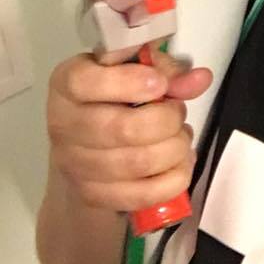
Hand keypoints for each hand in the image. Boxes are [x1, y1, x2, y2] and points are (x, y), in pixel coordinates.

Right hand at [46, 45, 212, 212]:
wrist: (88, 141)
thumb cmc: (116, 92)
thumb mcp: (136, 68)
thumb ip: (167, 69)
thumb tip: (201, 79)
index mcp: (67, 82)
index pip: (86, 83)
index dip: (129, 83)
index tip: (160, 84)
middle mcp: (62, 124)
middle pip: (122, 129)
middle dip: (167, 120)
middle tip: (179, 113)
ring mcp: (74, 164)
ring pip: (137, 164)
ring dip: (175, 149)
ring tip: (181, 136)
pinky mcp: (92, 196)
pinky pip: (142, 195)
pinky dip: (174, 179)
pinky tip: (180, 162)